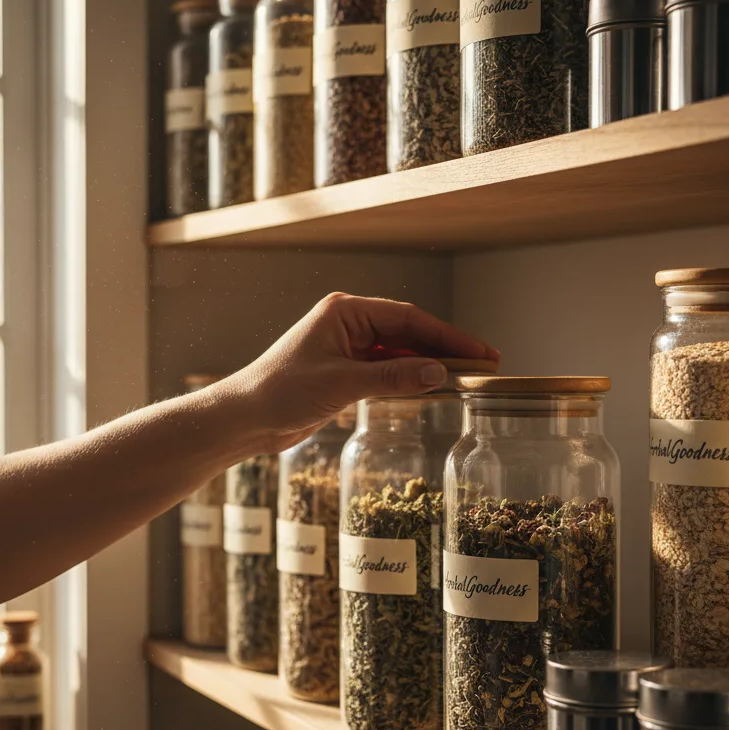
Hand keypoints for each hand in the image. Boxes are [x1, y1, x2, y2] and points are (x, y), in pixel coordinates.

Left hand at [223, 292, 499, 451]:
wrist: (244, 418)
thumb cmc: (280, 391)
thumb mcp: (342, 384)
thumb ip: (392, 377)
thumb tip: (438, 372)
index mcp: (346, 312)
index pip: (409, 319)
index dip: (448, 335)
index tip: (480, 351)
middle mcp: (348, 324)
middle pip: (409, 333)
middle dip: (445, 349)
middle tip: (483, 365)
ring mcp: (347, 348)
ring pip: (399, 354)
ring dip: (428, 366)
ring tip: (465, 379)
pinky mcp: (343, 373)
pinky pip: (386, 372)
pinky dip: (408, 380)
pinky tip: (430, 390)